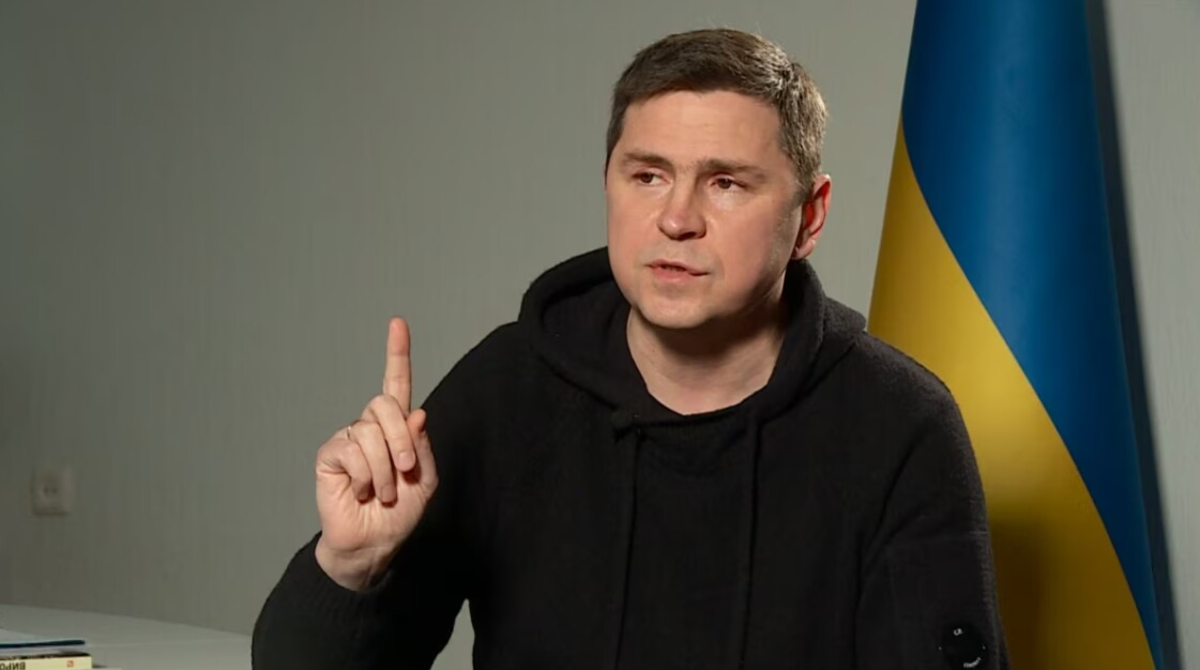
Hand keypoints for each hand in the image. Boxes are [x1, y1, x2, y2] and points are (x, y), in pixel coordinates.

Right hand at [313, 317, 437, 590]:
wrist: (374, 543)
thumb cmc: (400, 513)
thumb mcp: (425, 480)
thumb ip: (422, 446)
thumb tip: (417, 413)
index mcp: (396, 428)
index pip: (396, 384)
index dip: (397, 354)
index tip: (397, 324)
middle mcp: (370, 426)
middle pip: (386, 405)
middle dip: (402, 440)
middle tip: (405, 471)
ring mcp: (348, 438)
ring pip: (371, 432)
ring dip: (386, 469)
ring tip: (384, 492)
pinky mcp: (330, 454)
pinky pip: (352, 450)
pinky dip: (367, 476)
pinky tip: (363, 491)